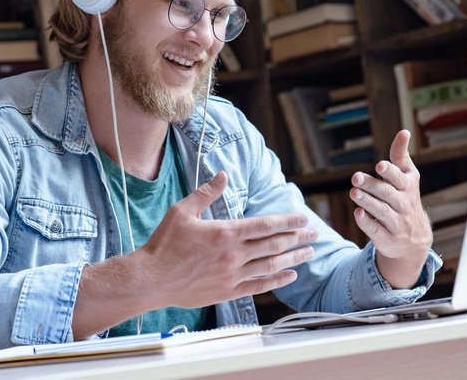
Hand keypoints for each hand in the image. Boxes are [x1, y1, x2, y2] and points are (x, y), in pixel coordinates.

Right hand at [140, 171, 316, 308]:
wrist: (150, 278)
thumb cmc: (164, 244)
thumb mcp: (182, 211)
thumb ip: (206, 193)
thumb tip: (223, 175)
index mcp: (226, 232)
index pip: (266, 225)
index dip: (288, 221)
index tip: (303, 219)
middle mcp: (234, 254)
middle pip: (275, 244)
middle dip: (298, 238)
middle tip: (315, 234)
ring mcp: (233, 275)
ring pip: (271, 265)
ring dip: (294, 258)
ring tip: (309, 252)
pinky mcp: (228, 292)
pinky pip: (260, 286)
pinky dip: (278, 280)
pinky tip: (291, 275)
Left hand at [349, 130, 431, 287]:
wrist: (414, 241)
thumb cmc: (405, 199)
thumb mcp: (407, 178)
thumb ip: (401, 156)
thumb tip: (404, 131)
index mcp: (408, 187)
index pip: (399, 178)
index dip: (390, 171)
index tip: (380, 165)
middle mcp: (404, 205)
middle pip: (388, 194)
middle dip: (372, 185)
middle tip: (355, 177)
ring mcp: (396, 223)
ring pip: (382, 211)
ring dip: (367, 202)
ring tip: (354, 192)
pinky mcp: (386, 238)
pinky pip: (376, 230)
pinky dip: (367, 222)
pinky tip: (358, 213)